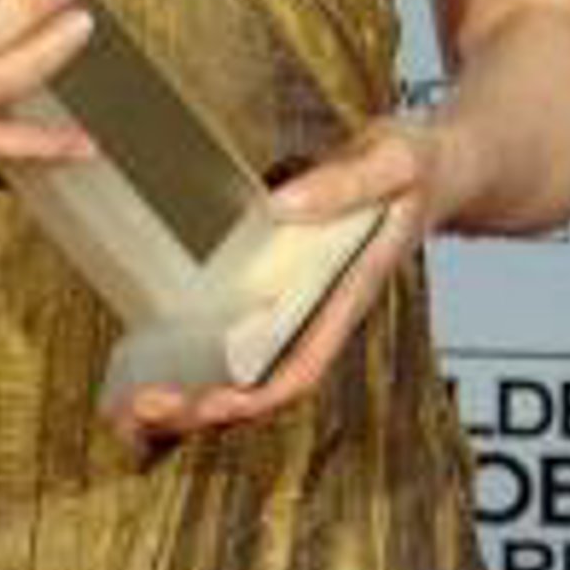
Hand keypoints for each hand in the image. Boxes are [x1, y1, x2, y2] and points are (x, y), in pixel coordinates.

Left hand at [105, 111, 460, 452]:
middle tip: (140, 407)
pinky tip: (143, 353)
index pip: (301, 368)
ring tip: (126, 405)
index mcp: (346, 296)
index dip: (253, 396)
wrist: (443, 164)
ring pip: (240, 370)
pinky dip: (189, 351)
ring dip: (187, 395)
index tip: (208, 404)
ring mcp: (295, 300)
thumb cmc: (423, 166)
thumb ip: (346, 184)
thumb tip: (284, 207)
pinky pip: (232, 330)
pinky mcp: (278, 279)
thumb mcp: (394, 161)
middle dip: (201, 408)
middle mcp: (316, 310)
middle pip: (259, 386)